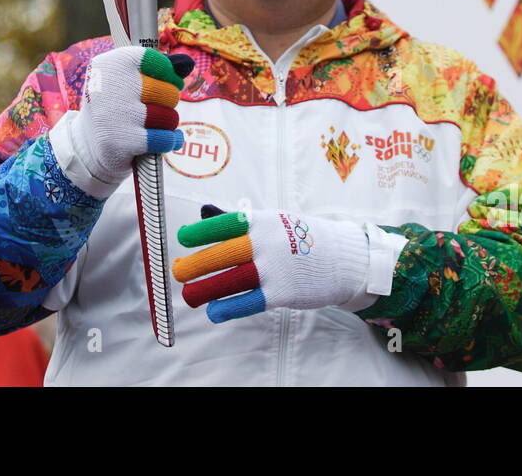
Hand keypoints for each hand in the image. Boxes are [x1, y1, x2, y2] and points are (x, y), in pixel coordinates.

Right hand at [70, 47, 194, 190]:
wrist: (88, 145)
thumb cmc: (115, 105)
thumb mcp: (128, 80)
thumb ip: (159, 68)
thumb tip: (187, 63)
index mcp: (111, 64)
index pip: (157, 62)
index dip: (168, 74)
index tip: (169, 81)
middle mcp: (112, 86)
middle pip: (169, 93)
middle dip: (166, 104)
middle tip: (150, 108)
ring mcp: (118, 114)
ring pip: (170, 117)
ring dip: (165, 124)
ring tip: (149, 125)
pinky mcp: (124, 141)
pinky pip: (166, 138)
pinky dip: (170, 141)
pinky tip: (166, 139)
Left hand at [173, 204, 368, 321]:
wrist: (343, 258)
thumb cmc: (301, 237)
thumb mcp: (273, 221)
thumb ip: (240, 220)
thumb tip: (205, 211)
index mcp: (263, 221)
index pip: (226, 223)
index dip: (202, 230)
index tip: (182, 237)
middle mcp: (266, 243)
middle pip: (223, 254)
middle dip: (196, 264)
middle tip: (178, 271)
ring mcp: (274, 269)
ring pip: (230, 280)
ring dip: (206, 289)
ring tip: (190, 295)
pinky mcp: (281, 293)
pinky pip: (248, 301)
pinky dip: (228, 307)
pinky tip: (214, 311)